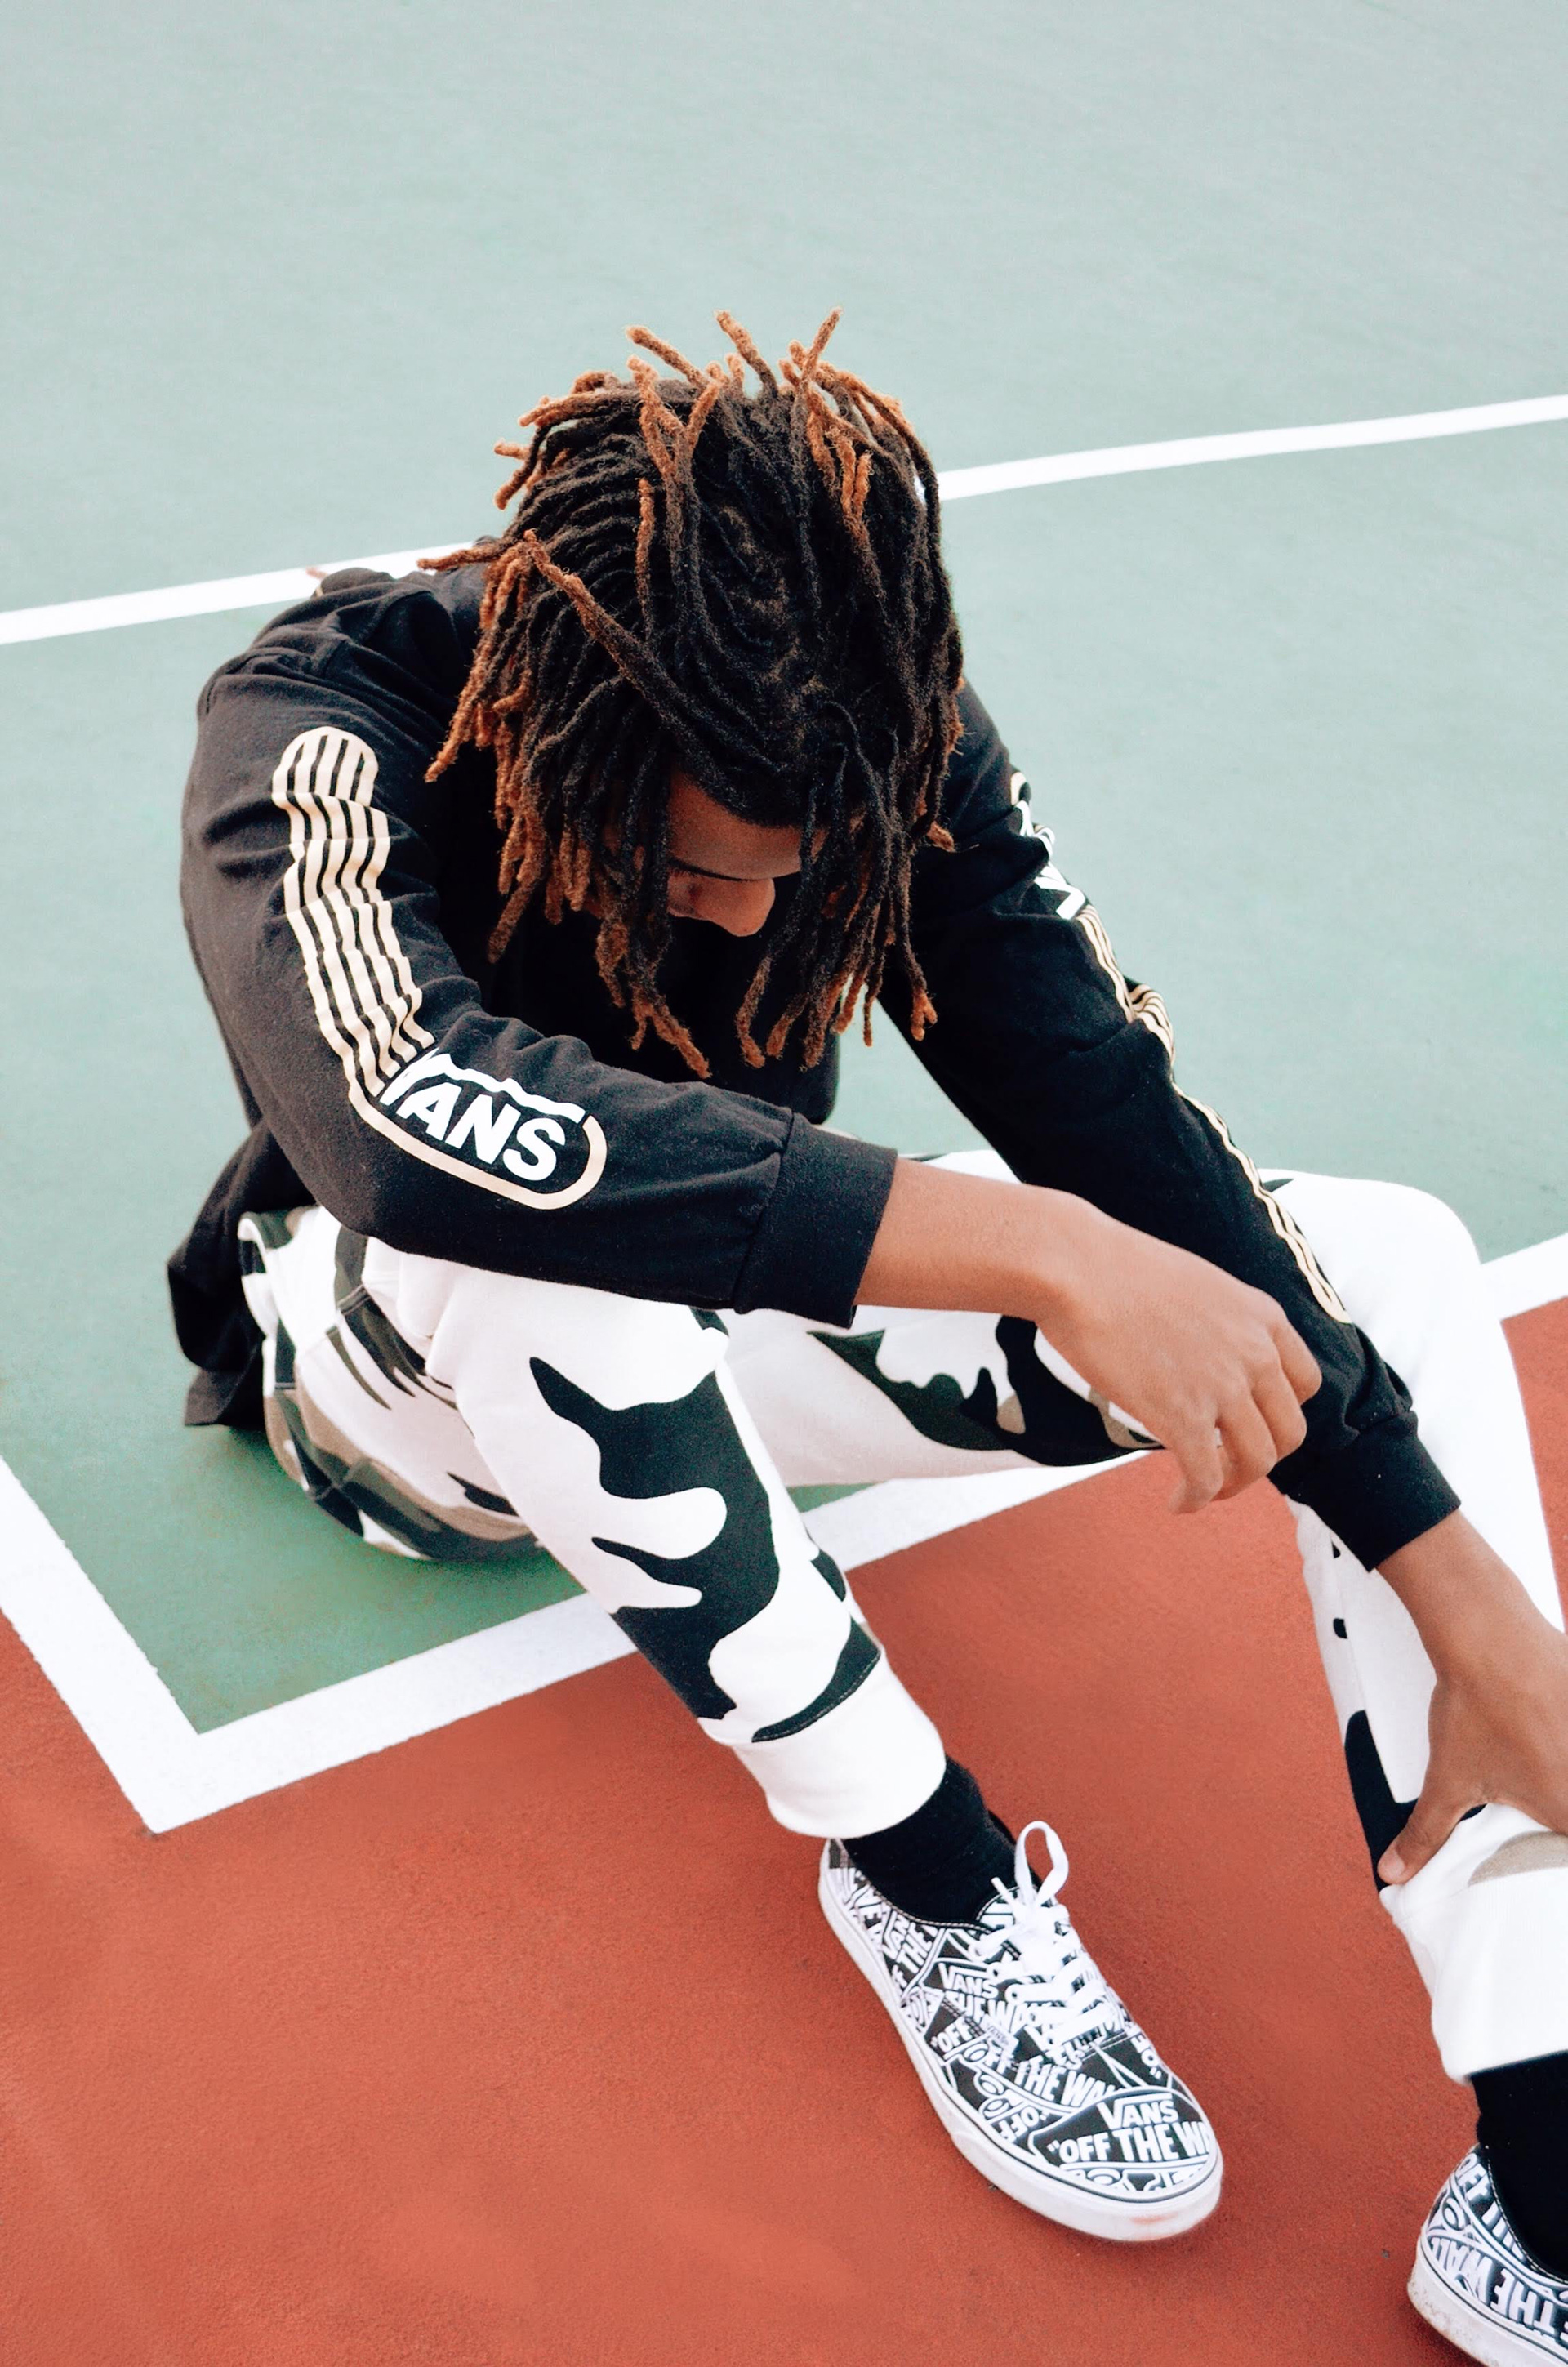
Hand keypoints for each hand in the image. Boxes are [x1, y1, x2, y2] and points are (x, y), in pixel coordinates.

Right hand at [855, 1161, 1321, 1514]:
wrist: (1077, 1268)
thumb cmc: (1117, 1269)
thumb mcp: (1197, 1285)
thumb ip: (1219, 1323)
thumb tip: (1203, 1355)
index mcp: (1263, 1317)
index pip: (1305, 1385)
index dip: (1278, 1414)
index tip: (1248, 1424)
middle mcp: (1255, 1353)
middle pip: (1289, 1433)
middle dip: (1260, 1458)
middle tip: (1225, 1465)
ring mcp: (1222, 1387)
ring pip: (1257, 1462)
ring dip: (1232, 1485)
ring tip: (1202, 1489)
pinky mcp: (1183, 1416)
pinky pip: (1206, 1478)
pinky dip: (1194, 1499)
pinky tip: (1175, 1503)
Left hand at [1377, 1516, 1567, 1882]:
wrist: (1488, 1632)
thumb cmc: (1474, 1708)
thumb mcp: (1448, 1778)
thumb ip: (1427, 1834)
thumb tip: (1392, 1874)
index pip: (1564, 1854)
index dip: (1556, 1857)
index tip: (1543, 1842)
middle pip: (1567, 1807)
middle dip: (1554, 1814)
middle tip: (1532, 1798)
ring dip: (1556, 1765)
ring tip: (1532, 1754)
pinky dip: (1561, 1736)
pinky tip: (1546, 1726)